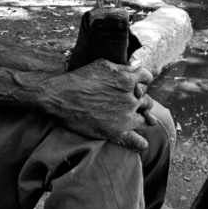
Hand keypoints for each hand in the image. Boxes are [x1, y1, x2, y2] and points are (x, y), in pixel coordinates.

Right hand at [40, 59, 155, 151]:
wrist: (60, 97)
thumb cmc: (79, 78)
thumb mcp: (102, 64)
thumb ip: (122, 67)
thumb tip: (136, 66)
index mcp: (127, 80)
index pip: (146, 78)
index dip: (142, 80)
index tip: (135, 84)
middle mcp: (130, 99)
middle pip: (147, 100)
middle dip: (141, 100)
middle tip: (130, 102)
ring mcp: (125, 117)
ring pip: (146, 119)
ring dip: (144, 118)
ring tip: (138, 119)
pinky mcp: (115, 132)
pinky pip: (136, 141)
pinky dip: (140, 143)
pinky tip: (141, 144)